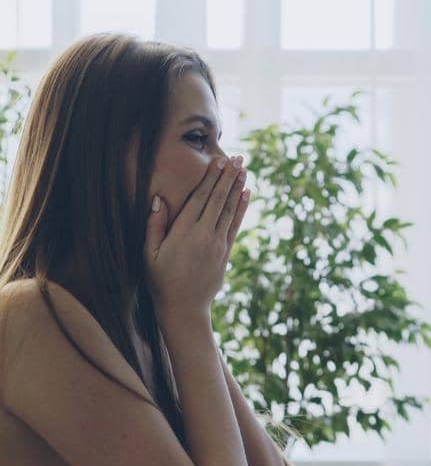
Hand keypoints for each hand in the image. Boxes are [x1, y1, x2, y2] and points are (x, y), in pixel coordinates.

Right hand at [147, 156, 249, 314]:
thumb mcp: (149, 254)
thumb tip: (158, 199)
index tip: (219, 162)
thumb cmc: (160, 281)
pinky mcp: (226, 252)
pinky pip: (235, 225)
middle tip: (238, 158)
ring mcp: (218, 244)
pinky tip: (246, 194)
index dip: (211, 179)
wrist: (185, 308)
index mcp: (184, 233)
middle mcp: (205, 235)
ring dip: (238, 188)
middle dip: (228, 177)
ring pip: (230, 210)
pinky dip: (241, 208)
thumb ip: (154, 226)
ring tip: (245, 169)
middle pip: (218, 200)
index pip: (200, 199)